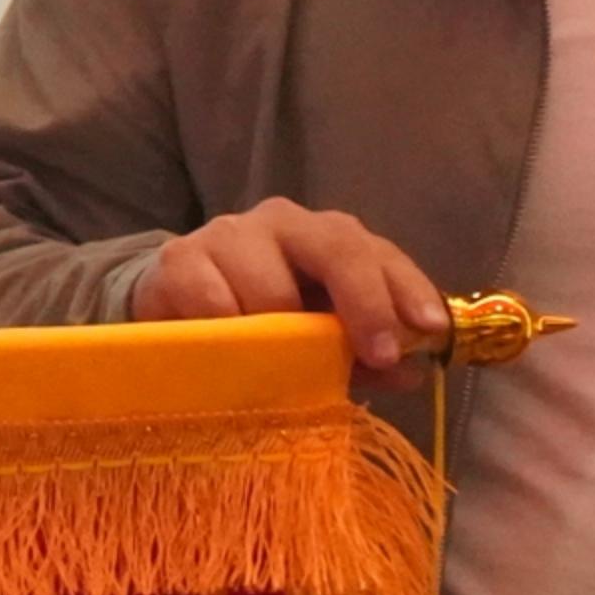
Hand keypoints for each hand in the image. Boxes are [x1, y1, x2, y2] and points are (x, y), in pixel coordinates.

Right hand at [128, 200, 448, 378]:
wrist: (167, 301)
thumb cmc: (256, 319)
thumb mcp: (314, 334)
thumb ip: (361, 351)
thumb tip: (411, 373)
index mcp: (323, 235)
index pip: (374, 251)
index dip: (405, 289)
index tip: (428, 331)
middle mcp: (280, 222)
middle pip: (337, 248)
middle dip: (364, 304)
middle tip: (374, 356)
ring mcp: (226, 235)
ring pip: (273, 288)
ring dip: (284, 340)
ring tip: (281, 371)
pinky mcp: (178, 261)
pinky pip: (215, 304)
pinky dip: (230, 338)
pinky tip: (228, 358)